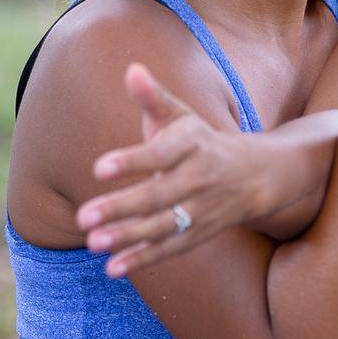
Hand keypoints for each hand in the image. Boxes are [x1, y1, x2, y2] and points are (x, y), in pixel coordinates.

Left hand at [75, 62, 271, 277]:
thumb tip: (132, 69)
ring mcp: (200, 209)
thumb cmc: (200, 140)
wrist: (255, 175)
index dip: (131, 161)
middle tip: (82, 216)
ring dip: (128, 237)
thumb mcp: (182, 116)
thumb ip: (153, 97)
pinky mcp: (198, 234)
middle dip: (120, 207)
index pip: (161, 154)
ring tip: (92, 242)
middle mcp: (199, 179)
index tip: (98, 168)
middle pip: (158, 196)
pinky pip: (170, 249)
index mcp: (193, 144)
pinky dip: (143, 259)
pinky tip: (112, 268)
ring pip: (163, 226)